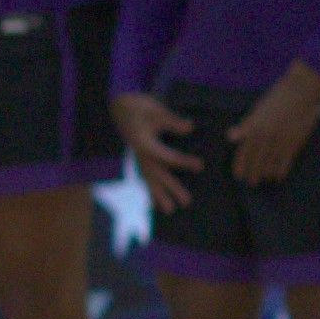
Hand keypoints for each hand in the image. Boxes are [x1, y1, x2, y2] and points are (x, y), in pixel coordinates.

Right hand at [112, 88, 197, 215]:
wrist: (119, 107)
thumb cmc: (139, 107)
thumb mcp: (156, 111)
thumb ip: (172, 121)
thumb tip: (190, 128)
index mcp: (143, 143)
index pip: (166, 156)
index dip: (183, 161)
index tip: (200, 166)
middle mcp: (139, 155)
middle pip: (157, 174)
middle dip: (171, 188)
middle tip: (186, 202)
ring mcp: (137, 158)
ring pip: (149, 180)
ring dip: (159, 196)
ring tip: (170, 211)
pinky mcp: (138, 159)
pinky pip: (144, 178)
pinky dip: (150, 191)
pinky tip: (154, 204)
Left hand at [230, 65, 319, 185]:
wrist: (301, 92)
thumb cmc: (277, 98)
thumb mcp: (257, 110)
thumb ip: (245, 126)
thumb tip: (230, 137)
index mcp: (255, 127)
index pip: (244, 151)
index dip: (241, 164)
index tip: (238, 175)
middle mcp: (266, 136)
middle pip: (257, 160)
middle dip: (253, 173)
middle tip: (250, 182)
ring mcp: (281, 140)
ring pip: (271, 163)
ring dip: (266, 173)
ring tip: (263, 179)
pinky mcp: (295, 142)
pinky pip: (286, 161)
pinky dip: (281, 171)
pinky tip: (278, 176)